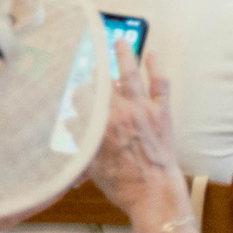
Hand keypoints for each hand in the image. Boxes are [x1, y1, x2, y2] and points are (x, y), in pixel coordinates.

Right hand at [87, 43, 191, 223]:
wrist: (153, 192)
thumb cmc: (121, 183)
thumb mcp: (90, 165)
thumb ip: (80, 142)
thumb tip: (70, 125)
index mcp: (100, 124)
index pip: (83, 99)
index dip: (78, 96)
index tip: (76, 95)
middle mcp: (121, 111)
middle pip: (104, 84)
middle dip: (96, 74)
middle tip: (92, 66)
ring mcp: (143, 109)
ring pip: (131, 74)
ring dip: (124, 55)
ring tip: (120, 40)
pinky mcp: (161, 111)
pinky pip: (159, 84)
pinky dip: (156, 67)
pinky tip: (153, 54)